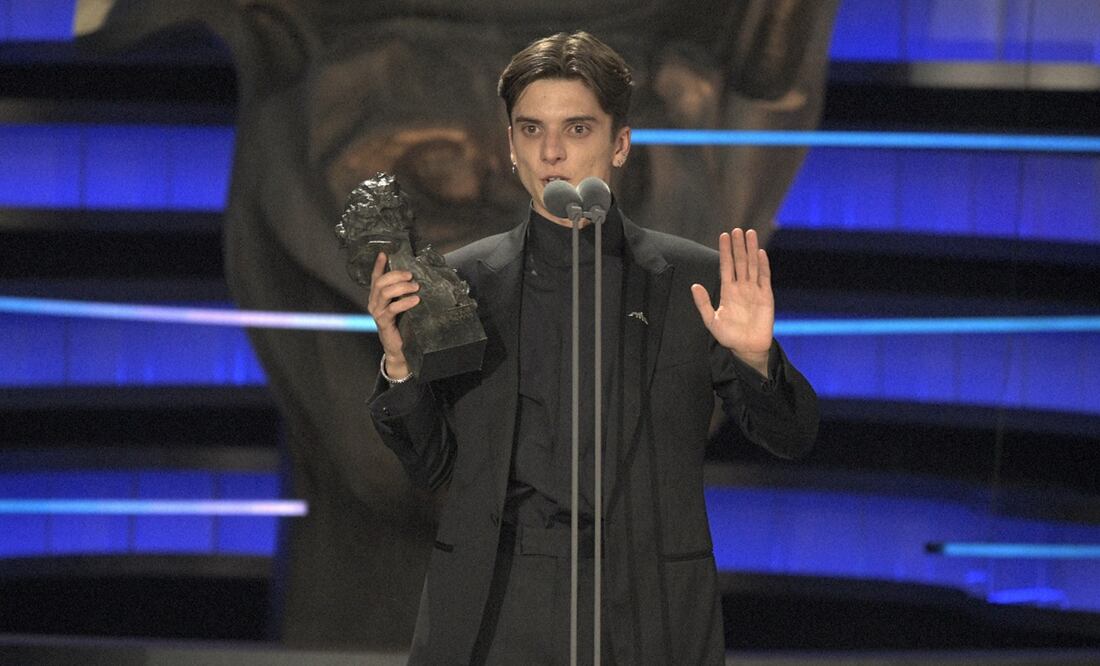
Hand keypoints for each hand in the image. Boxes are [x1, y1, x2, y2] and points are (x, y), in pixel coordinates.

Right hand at [367, 251, 419, 378]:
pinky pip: (392, 308)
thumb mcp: (402, 306)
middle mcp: (374, 303)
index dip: (378, 265)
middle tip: (410, 276)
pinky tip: (415, 300)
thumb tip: (415, 279)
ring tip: (415, 287)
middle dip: (396, 275)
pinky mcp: (384, 323)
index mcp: (377, 297)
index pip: (375, 278)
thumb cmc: (402, 325)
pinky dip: (404, 302)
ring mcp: (377, 313)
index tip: (384, 254)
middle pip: (380, 282)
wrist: (399, 349)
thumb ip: (403, 294)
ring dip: (401, 287)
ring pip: (385, 293)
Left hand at [691, 228, 773, 376]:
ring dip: (751, 249)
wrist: (747, 348)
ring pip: (752, 265)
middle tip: (737, 229)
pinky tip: (761, 253)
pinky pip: (764, 277)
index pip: (726, 266)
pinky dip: (763, 265)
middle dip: (738, 246)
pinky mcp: (766, 296)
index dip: (725, 251)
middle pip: (740, 261)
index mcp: (727, 291)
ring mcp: (754, 290)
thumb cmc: (729, 336)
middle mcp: (741, 287)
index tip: (723, 236)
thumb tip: (694, 285)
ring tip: (750, 233)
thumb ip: (703, 303)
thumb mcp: (711, 320)